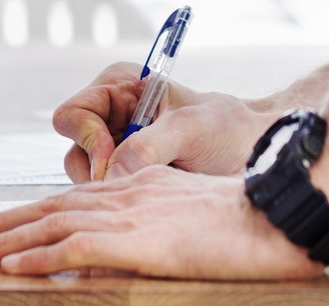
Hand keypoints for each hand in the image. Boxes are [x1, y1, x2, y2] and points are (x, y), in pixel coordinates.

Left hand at [0, 166, 322, 279]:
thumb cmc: (245, 221)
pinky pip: (72, 248)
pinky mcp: (135, 241)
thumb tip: (125, 245)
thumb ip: (152, 223)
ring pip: (49, 225)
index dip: (27, 210)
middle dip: (1, 222)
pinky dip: (37, 257)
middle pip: (48, 207)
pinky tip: (10, 266)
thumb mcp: (189, 214)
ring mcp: (127, 217)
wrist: (275, 218)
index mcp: (136, 187)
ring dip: (4, 241)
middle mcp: (123, 195)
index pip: (68, 198)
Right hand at [54, 62, 277, 182]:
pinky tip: (148, 199)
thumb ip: (150, 145)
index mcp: (119, 88)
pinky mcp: (125, 178)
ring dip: (110, 188)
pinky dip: (120, 200)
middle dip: (98, 170)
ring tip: (149, 189)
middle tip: (130, 184)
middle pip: (75, 149)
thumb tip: (113, 172)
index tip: (113, 161)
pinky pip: (104, 194)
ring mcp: (115, 150)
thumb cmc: (228, 129)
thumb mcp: (191, 128)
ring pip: (85, 177)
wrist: (254, 155)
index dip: (88, 139)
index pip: (74, 113)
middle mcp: (109, 118)